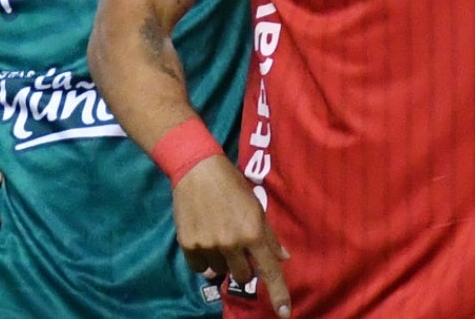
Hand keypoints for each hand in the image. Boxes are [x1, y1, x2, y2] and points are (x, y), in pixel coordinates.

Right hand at [172, 156, 291, 317]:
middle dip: (244, 267)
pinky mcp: (189, 245)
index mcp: (253, 232)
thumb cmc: (232, 185)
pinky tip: (204, 240)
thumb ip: (269, 236)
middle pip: (243, 276)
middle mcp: (232, 243)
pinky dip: (204, 260)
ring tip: (218, 236)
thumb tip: (283, 258)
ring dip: (223, 261)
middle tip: (238, 248)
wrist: (197, 170)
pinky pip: (200, 268)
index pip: (269, 270)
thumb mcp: (256, 207)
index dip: (278, 293)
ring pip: (220, 272)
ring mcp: (209, 245)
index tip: (284, 313)